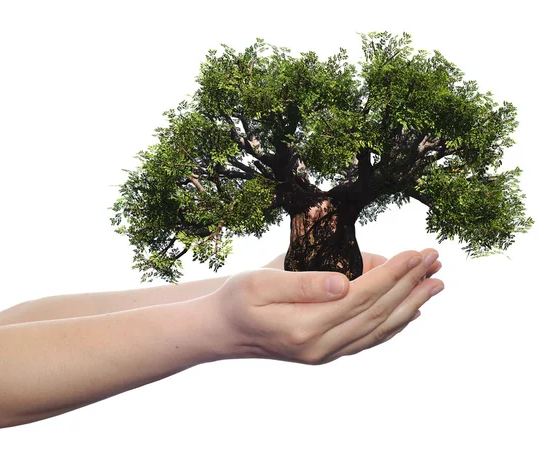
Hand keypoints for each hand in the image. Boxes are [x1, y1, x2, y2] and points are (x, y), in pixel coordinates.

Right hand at [214, 249, 443, 364]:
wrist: (223, 332)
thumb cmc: (237, 299)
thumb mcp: (259, 283)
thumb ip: (303, 284)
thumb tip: (345, 282)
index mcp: (305, 326)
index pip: (362, 296)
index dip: (393, 274)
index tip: (416, 252)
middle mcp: (321, 346)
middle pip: (378, 312)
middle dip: (410, 284)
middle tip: (435, 259)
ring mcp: (326, 354)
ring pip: (379, 328)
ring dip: (411, 304)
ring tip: (436, 283)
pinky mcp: (326, 354)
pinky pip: (369, 339)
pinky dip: (394, 324)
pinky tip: (411, 312)